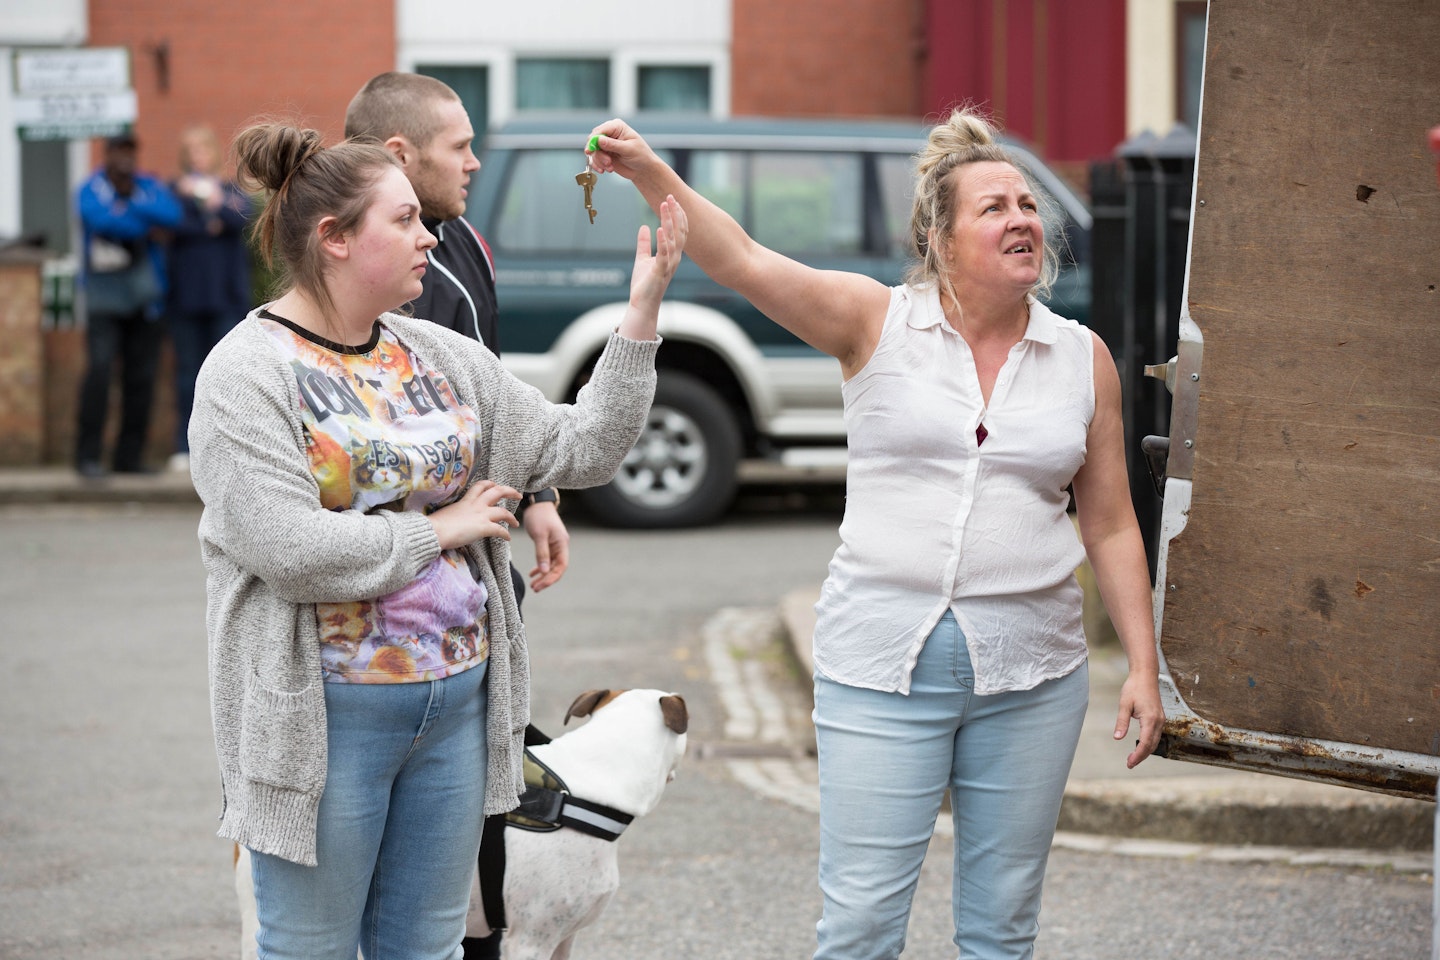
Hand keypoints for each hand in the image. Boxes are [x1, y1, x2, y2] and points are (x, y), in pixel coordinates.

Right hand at [427, 479, 519, 549]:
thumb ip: (456, 513)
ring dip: (512, 517)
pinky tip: (507, 538)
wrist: (435, 531)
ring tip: (516, 523)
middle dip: (510, 492)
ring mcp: (481, 515)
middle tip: (518, 495)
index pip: (480, 486)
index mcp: (466, 500)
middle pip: (497, 492)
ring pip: (503, 511)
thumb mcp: (447, 513)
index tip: (495, 485)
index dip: (490, 484)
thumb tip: (455, 520)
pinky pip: (500, 530)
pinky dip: (506, 534)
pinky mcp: (483, 528)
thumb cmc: (436, 524)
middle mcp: (476, 505)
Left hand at [521, 500, 569, 591]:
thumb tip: (543, 571)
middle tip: (535, 588)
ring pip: (551, 565)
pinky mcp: (548, 543)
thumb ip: (542, 553)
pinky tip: (533, 573)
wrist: (537, 502)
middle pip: (556, 568)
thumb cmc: (539, 516)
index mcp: (562, 544)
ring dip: (543, 575)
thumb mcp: (539, 535)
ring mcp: (555, 545)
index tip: (540, 585)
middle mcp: (561, 546)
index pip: (561, 566)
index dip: (551, 578)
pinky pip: (546, 559)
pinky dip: (540, 567)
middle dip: (546, 579)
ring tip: (534, 585)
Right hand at [585, 120, 660, 181]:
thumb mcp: (629, 149)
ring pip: (593, 152)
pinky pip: (593, 159)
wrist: (643, 169)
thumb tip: (599, 140)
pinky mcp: (603, 155)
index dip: (593, 140)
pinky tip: (605, 170)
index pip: (600, 130)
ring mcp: (605, 145)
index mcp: (616, 126)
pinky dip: (597, 165)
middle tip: (608, 162)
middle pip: (593, 140)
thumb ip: (613, 145)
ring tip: (610, 167)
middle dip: (597, 153)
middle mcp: (609, 133)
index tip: (590, 151)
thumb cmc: (641, 156)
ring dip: (599, 161)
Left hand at [623, 195, 687, 331]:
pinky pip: (663, 254)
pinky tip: (657, 228)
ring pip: (673, 238)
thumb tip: (644, 227)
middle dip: (675, 213)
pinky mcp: (660, 271)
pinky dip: (661, 241)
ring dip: (668, 221)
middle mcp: (674, 258)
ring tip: (664, 205)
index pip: (679, 231)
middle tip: (670, 196)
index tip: (671, 199)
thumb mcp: (642, 258)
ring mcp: (669, 264)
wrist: (642, 304)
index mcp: (672, 254)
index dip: (677, 215)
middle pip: (679, 231)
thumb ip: (644, 243)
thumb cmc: (644, 284)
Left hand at [1114, 669, 1164, 768]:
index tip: (1129, 763)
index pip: (1145, 743)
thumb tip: (1117, 738)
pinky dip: (1149, 743)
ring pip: (1155, 741)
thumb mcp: (1124, 705)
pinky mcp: (1160, 717)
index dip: (1137, 755)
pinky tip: (1140, 746)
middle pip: (1151, 745)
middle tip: (1129, 764)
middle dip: (1141, 756)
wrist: (1145, 675)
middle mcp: (1159, 721)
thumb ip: (1121, 722)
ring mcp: (1161, 719)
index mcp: (1150, 719)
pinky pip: (1156, 735)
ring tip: (1133, 758)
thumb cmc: (1134, 688)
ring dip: (1146, 751)